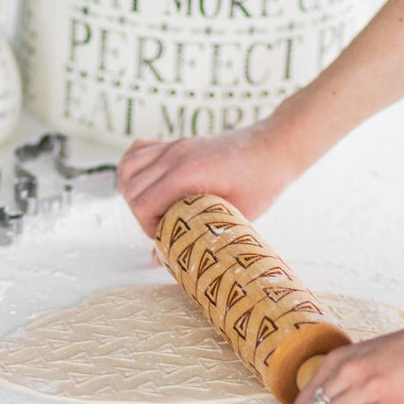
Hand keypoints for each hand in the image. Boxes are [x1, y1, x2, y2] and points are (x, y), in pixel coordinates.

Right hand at [117, 109, 303, 237]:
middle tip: (165, 225)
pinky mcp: (176, 143)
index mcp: (186, 173)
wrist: (276, 147)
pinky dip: (134, 169)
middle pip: (131, 189)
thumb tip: (161, 259)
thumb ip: (195, 236)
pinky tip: (149, 185)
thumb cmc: (261, 182)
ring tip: (154, 208)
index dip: (149, 227)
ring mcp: (173, 146)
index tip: (170, 235)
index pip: (141, 204)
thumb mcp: (232, 217)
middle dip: (141, 214)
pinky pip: (138, 151)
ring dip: (133, 192)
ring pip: (128, 168)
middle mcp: (174, 155)